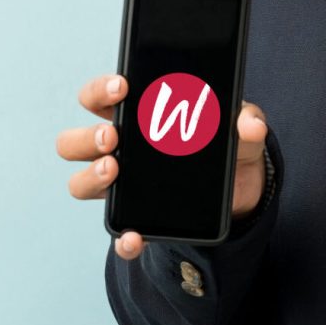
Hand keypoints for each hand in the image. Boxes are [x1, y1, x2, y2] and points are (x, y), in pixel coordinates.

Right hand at [56, 73, 270, 259]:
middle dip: (86, 137)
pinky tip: (135, 236)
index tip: (121, 87)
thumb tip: (250, 125)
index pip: (100, 97)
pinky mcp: (139, 217)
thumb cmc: (229, 144)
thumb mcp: (242, 128)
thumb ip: (247, 120)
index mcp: (138, 115)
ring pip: (82, 182)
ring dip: (91, 176)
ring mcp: (125, 185)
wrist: (243, 187)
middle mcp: (121, 149)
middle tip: (113, 136)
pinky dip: (123, 237)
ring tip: (115, 170)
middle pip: (75, 141)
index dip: (100, 89)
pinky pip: (120, 231)